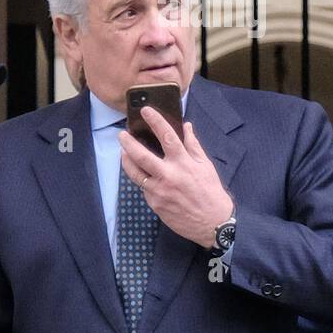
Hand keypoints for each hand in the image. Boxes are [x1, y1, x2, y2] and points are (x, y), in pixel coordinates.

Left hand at [118, 108, 233, 249]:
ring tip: (123, 153)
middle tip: (121, 135)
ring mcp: (159, 191)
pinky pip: (144, 189)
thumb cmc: (209, 191)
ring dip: (126, 162)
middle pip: (142, 156)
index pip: (167, 136)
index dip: (155, 121)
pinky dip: (143, 180)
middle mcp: (169, 175)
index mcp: (183, 162)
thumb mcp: (204, 165)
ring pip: (136, 174)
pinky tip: (144, 176)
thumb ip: (193, 145)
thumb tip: (186, 126)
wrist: (211, 222)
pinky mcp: (155, 204)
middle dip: (128, 144)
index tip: (146, 110)